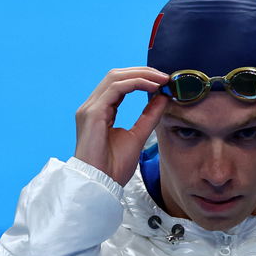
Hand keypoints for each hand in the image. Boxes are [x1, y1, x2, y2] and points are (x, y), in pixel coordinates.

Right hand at [74, 67, 169, 185]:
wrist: (101, 184)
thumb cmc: (113, 167)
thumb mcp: (138, 135)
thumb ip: (149, 115)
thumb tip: (163, 97)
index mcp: (100, 111)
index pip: (120, 84)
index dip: (141, 78)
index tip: (163, 81)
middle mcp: (92, 106)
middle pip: (116, 75)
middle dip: (142, 72)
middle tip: (165, 76)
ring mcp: (90, 108)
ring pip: (115, 77)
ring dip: (141, 75)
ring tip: (161, 80)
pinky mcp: (92, 113)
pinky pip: (115, 88)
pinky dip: (135, 83)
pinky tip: (152, 87)